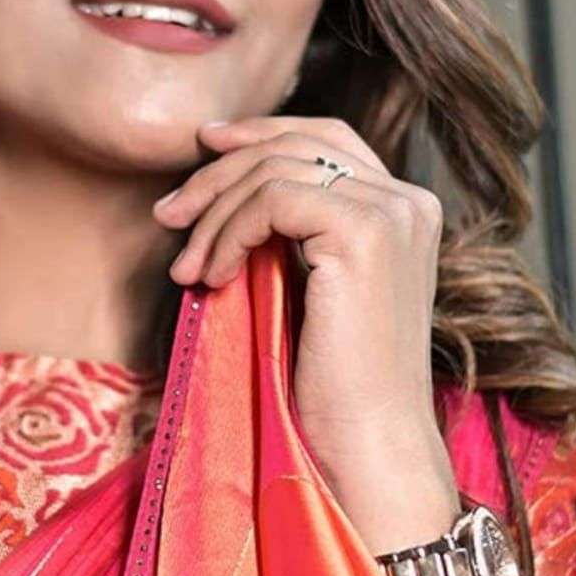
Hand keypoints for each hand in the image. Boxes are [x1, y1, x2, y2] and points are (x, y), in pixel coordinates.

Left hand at [152, 115, 450, 501]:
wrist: (365, 442)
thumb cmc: (331, 388)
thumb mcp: (307, 293)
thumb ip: (290, 239)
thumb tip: (225, 194)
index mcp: (403, 211)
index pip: (326, 139)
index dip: (261, 133)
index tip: (203, 148)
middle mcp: (408, 201)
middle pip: (297, 144)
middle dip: (220, 171)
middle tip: (167, 214)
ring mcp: (392, 213)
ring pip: (277, 169)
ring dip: (214, 214)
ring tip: (185, 269)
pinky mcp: (365, 233)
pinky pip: (272, 199)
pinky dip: (228, 232)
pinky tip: (213, 277)